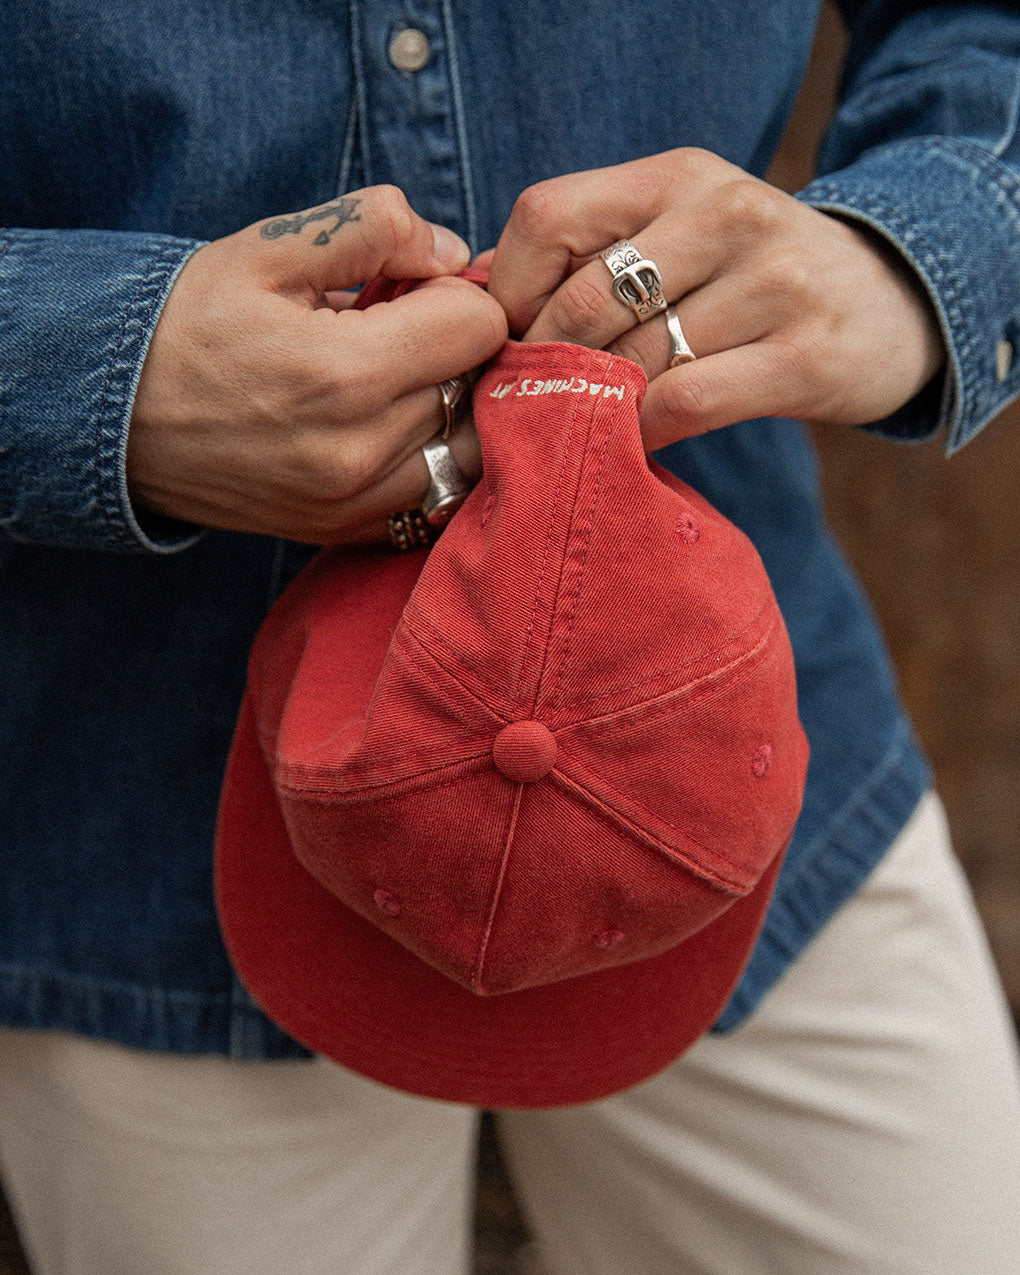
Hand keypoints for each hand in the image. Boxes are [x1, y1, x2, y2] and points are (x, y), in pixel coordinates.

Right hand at [128, 186, 505, 542]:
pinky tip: (385, 427)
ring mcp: (356, 503)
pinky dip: (432, 457)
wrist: (116, 420)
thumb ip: (374, 228)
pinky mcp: (347, 530)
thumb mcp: (268, 248)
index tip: (410, 290)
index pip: (480, 327)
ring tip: (394, 379)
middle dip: (453, 347)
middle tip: (396, 330)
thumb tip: (456, 254)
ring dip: (452, 406)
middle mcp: (361, 452)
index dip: (456, 293)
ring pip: (472, 449)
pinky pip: (437, 497)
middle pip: (480, 387)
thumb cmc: (190, 326)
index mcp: (344, 374)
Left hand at [486, 149, 945, 449]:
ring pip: (633, 359)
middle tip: (530, 403)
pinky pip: (685, 402)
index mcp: (679, 176)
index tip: (504, 344)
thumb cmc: (754, 280)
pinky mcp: (805, 354)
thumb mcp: (680, 234)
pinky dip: (642, 431)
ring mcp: (774, 281)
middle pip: (584, 300)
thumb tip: (476, 295)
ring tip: (580, 425)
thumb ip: (589, 253)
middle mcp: (728, 212)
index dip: (507, 292)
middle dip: (544, 364)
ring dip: (593, 405)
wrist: (890, 304)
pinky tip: (636, 440)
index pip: (549, 217)